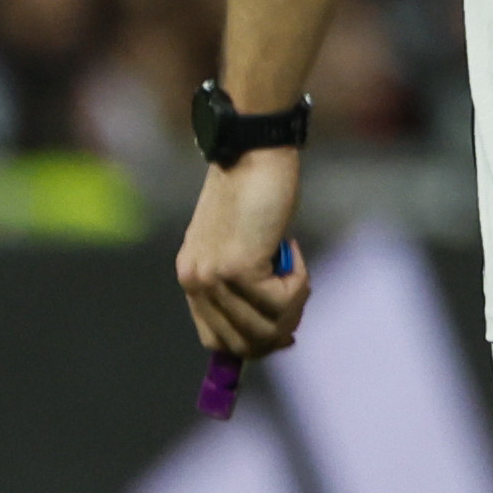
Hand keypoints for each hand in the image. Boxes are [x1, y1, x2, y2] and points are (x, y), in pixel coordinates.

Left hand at [175, 152, 312, 358]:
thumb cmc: (257, 185)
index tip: (284, 335)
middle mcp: (196, 281)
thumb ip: (245, 275)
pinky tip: (292, 248)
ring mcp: (214, 277)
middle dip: (280, 330)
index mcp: (192, 276)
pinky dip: (299, 281)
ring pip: (264, 328)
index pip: (216, 339)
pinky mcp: (239, 268)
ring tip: (298, 270)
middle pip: (241, 344)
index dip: (253, 345)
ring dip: (294, 305)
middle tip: (300, 295)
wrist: (254, 148)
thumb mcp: (243, 239)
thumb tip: (274, 321)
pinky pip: (281, 302)